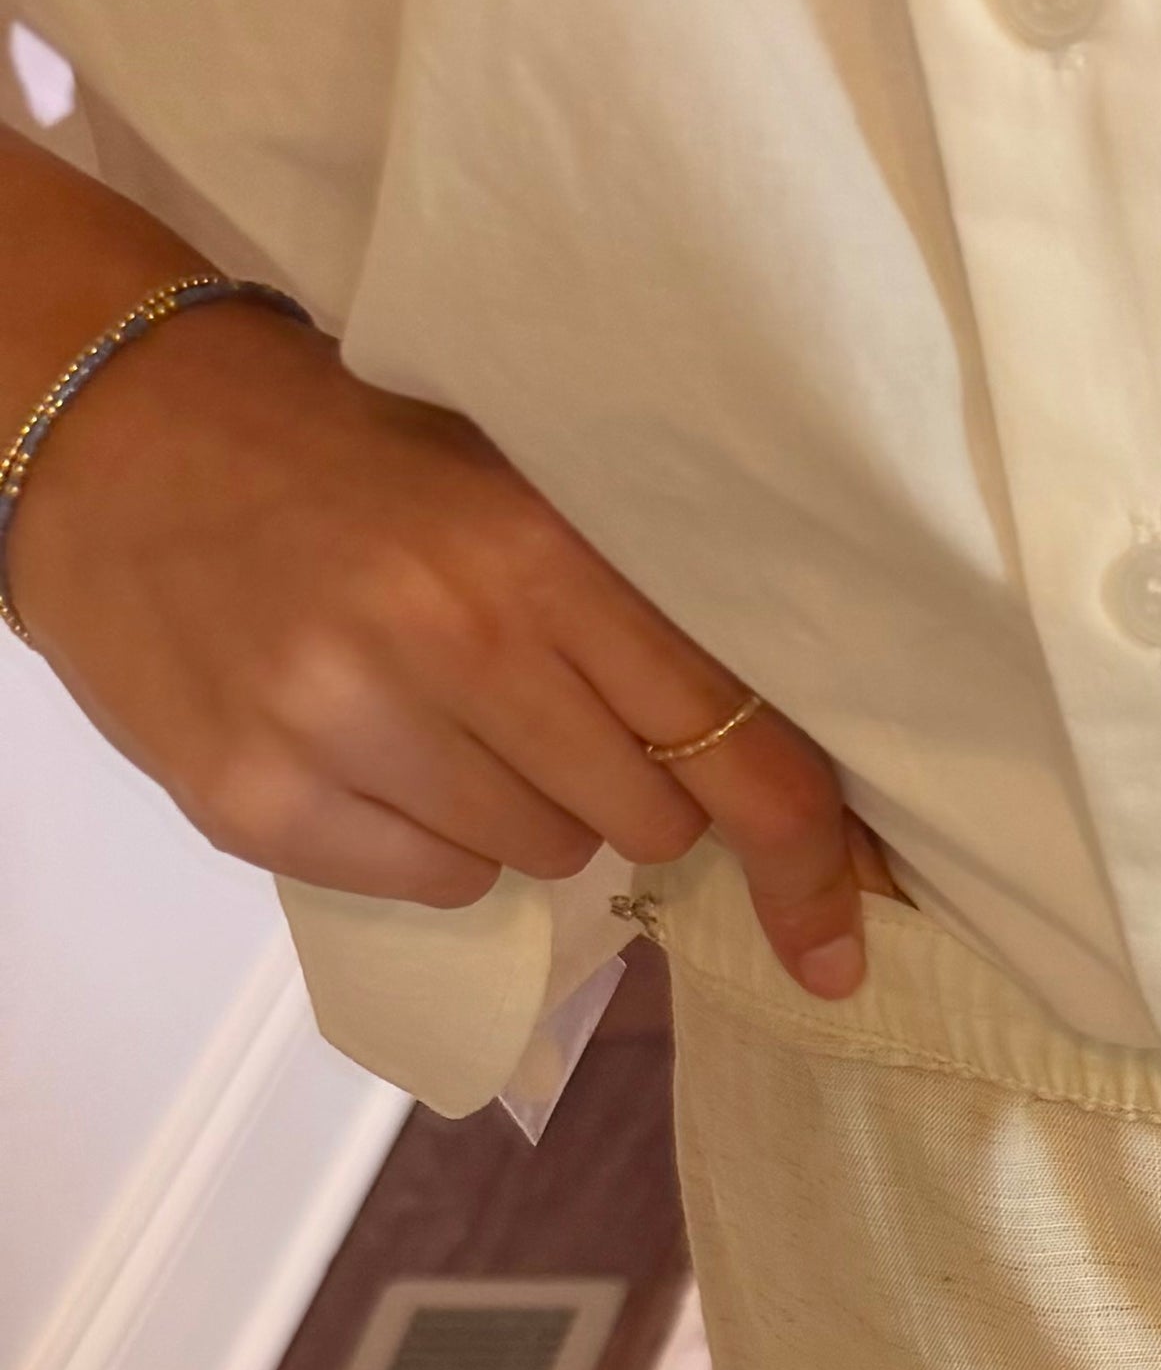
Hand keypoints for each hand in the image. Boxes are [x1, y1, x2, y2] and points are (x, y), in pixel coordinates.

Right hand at [6, 295, 886, 994]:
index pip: (728, 737)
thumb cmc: (346, 460)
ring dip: (521, 814)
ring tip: (439, 713)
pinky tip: (369, 750)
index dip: (802, 853)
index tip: (838, 939)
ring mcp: (343, 726)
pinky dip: (427, 842)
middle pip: (644, 822)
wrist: (113, 430)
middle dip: (626, 792)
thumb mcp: (511, 485)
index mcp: (533, 550)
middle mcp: (447, 640)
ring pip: (539, 861)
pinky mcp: (260, 802)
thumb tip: (782, 784)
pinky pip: (433, 883)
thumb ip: (633, 611)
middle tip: (549, 714)